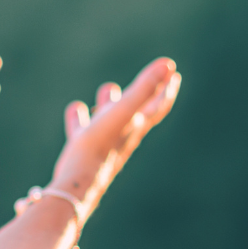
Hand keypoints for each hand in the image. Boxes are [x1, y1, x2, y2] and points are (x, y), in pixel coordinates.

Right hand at [50, 58, 180, 217]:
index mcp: (136, 126)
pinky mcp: (83, 150)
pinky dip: (81, 117)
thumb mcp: (123, 112)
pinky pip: (83, 129)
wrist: (76, 184)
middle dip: (141, 95)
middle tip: (148, 80)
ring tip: (107, 91)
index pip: (158, 105)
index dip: (167, 89)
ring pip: (108, 119)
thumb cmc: (100, 147)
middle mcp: (123, 135)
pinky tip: (75, 110)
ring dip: (109, 104)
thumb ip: (144, 88)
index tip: (172, 73)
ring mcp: (103, 144)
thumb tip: (168, 64)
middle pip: (136, 111)